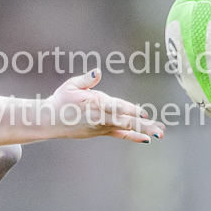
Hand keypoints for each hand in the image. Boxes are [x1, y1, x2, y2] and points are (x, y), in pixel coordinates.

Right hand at [46, 70, 164, 141]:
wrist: (50, 121)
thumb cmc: (61, 100)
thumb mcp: (71, 86)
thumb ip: (86, 80)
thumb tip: (97, 71)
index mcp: (95, 103)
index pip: (116, 107)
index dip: (130, 110)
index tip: (143, 113)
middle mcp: (101, 117)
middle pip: (125, 121)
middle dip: (144, 125)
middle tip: (160, 130)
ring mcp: (102, 126)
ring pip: (126, 128)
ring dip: (144, 130)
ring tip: (159, 133)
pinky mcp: (101, 132)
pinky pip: (120, 134)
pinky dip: (132, 136)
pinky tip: (146, 139)